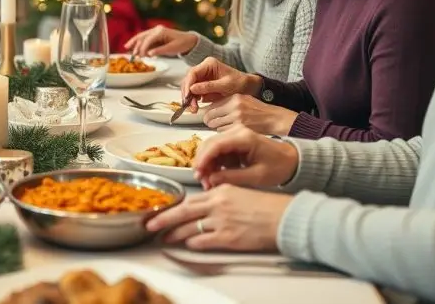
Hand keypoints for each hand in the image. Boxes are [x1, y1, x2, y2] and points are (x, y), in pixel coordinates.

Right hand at [124, 26, 198, 56]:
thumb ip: (160, 51)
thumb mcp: (172, 48)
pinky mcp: (155, 36)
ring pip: (142, 37)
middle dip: (135, 44)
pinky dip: (140, 44)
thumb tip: (149, 54)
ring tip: (128, 50)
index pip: (148, 39)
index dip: (143, 48)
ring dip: (135, 43)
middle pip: (142, 36)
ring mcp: (155, 32)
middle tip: (130, 53)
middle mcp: (156, 30)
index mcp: (160, 31)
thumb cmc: (182, 44)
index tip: (140, 56)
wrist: (189, 40)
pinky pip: (145, 39)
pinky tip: (137, 50)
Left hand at [145, 185, 291, 251]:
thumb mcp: (241, 193)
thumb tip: (205, 208)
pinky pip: (202, 241)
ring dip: (174, 234)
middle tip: (150, 224)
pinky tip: (188, 245)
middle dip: (164, 218)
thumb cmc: (267, 206)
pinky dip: (193, 243)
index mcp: (221, 190)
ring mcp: (221, 221)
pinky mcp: (227, 238)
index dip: (175, 206)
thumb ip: (221, 199)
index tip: (164, 209)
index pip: (191, 198)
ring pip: (189, 227)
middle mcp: (218, 204)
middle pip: (183, 211)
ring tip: (164, 238)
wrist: (285, 218)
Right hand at [181, 58, 261, 109]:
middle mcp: (203, 69)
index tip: (188, 96)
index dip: (188, 85)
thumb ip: (209, 86)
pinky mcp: (203, 85)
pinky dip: (193, 100)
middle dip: (187, 93)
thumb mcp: (226, 85)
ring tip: (193, 108)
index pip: (193, 73)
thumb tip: (192, 89)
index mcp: (209, 64)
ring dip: (189, 98)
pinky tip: (195, 106)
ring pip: (189, 87)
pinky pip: (194, 92)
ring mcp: (203, 77)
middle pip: (189, 80)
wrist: (247, 87)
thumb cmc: (240, 83)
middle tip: (190, 105)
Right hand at [192, 126, 299, 188]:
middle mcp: (237, 131)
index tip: (198, 174)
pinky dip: (214, 163)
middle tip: (202, 181)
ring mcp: (235, 135)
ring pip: (211, 147)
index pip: (215, 145)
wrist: (292, 160)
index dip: (203, 159)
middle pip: (209, 144)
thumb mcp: (256, 176)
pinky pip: (218, 151)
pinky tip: (215, 176)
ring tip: (209, 182)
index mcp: (244, 137)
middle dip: (202, 163)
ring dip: (207, 164)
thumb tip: (211, 180)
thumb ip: (232, 177)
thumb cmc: (279, 167)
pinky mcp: (234, 141)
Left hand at [202, 94, 297, 135]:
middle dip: (209, 121)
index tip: (206, 116)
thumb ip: (228, 103)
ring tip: (223, 127)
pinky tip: (230, 132)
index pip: (212, 106)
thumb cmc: (258, 110)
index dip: (207, 113)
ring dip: (216, 128)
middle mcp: (235, 107)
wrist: (273, 119)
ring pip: (216, 125)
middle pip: (210, 116)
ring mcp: (238, 119)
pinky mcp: (240, 129)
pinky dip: (224, 133)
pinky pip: (224, 132)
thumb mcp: (243, 100)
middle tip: (210, 124)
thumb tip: (210, 108)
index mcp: (234, 98)